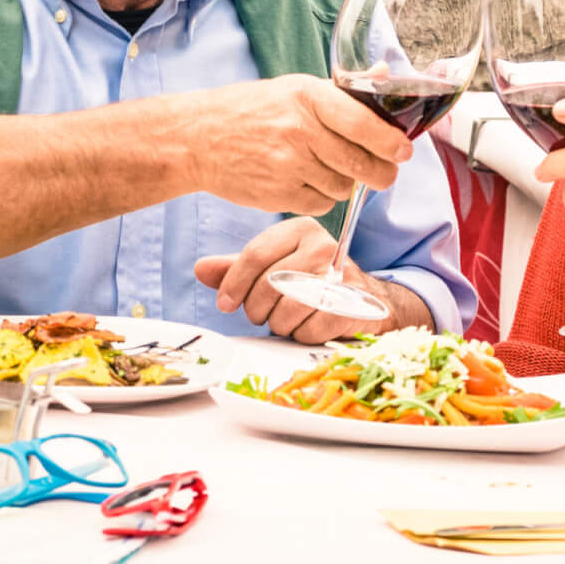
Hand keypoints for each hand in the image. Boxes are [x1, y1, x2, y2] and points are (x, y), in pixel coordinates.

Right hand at [178, 75, 411, 216]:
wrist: (198, 139)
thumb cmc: (251, 110)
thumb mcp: (294, 88)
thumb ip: (342, 90)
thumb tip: (386, 76)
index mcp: (307, 97)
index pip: (361, 123)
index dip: (390, 141)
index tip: (404, 151)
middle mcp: (298, 131)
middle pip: (360, 164)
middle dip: (381, 172)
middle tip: (385, 172)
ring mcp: (287, 166)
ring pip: (343, 187)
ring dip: (346, 183)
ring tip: (328, 168)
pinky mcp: (278, 195)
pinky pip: (321, 204)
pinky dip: (321, 197)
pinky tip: (306, 180)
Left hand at [193, 217, 427, 342]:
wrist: (363, 299)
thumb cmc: (309, 280)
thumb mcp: (273, 266)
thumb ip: (236, 268)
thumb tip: (200, 269)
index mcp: (301, 229)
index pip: (255, 255)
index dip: (233, 283)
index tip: (224, 304)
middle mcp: (324, 246)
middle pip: (269, 285)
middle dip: (257, 308)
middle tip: (261, 314)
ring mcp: (342, 276)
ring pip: (287, 310)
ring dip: (279, 324)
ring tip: (286, 319)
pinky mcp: (353, 305)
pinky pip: (309, 329)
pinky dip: (302, 335)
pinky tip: (307, 326)